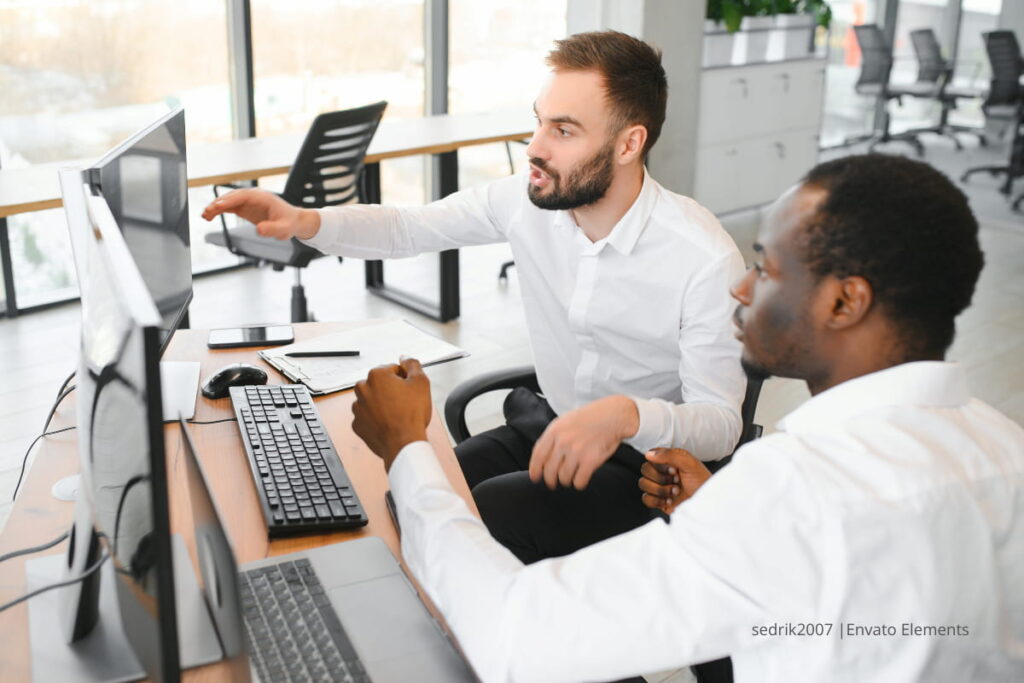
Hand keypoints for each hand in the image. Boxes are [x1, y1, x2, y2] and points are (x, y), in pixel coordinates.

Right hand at [201, 188, 320, 240]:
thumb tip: (259, 230)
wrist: (293, 221)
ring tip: (205, 216)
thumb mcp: (284, 229)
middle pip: (232, 196)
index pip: (243, 196)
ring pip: (228, 201)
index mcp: (263, 197)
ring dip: (216, 207)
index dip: (230, 200)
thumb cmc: (290, 223)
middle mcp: (253, 196)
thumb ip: (272, 230)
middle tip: (208, 212)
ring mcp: (248, 201)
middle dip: (219, 203)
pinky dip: (219, 210)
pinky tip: (209, 216)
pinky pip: (229, 207)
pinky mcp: (245, 208)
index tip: (219, 206)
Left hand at [352, 358, 432, 469]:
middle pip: (381, 384)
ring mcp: (358, 408)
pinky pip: (368, 417)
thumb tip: (405, 357)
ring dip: (383, 404)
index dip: (405, 380)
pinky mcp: (357, 424)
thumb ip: (412, 364)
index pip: (393, 370)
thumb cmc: (411, 414)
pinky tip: (389, 424)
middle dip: (392, 391)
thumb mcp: (421, 382)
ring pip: (373, 400)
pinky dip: (376, 419)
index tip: (410, 392)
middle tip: (405, 403)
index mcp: (376, 375)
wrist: (403, 444)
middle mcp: (362, 389)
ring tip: (397, 415)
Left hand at [528, 395, 638, 489]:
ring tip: (571, 478)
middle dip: (550, 480)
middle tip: (553, 483)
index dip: (535, 470)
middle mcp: (563, 442)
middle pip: (549, 471)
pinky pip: (579, 481)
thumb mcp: (565, 421)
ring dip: (566, 481)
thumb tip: (543, 458)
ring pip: (564, 478)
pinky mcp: (590, 461)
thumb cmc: (590, 418)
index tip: (535, 478)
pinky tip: (581, 479)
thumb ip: (553, 437)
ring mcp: (576, 452)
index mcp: (554, 431)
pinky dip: (579, 483)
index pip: (538, 456)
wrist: (613, 415)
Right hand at [638, 448, 710, 513]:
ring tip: (675, 492)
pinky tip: (669, 501)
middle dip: (661, 478)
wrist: (708, 505)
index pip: (651, 456)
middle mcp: (663, 472)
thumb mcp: (690, 464)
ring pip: (643, 484)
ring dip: (660, 489)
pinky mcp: (658, 500)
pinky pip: (646, 499)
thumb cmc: (702, 482)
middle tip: (676, 481)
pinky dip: (656, 500)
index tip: (674, 470)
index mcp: (670, 460)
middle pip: (645, 470)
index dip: (659, 464)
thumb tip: (648, 454)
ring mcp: (660, 487)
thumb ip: (670, 455)